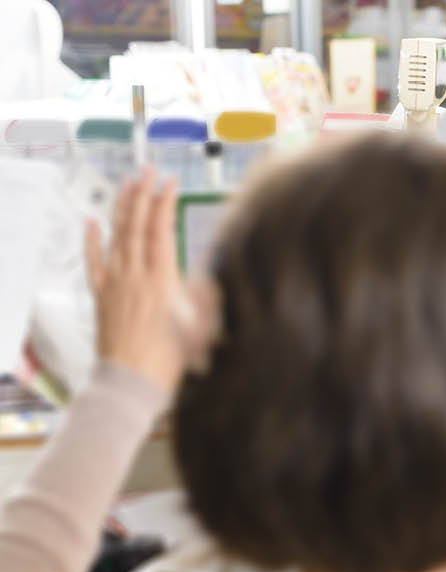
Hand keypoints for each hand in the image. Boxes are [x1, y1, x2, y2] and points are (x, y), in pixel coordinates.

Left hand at [84, 168, 186, 393]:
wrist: (132, 383)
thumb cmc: (171, 362)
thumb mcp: (201, 326)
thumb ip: (206, 292)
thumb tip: (210, 263)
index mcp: (162, 282)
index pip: (161, 231)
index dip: (164, 203)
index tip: (169, 182)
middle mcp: (135, 277)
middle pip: (136, 226)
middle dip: (142, 194)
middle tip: (147, 170)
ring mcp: (116, 285)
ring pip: (116, 237)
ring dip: (121, 207)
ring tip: (127, 183)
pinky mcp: (102, 297)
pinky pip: (94, 262)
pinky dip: (92, 239)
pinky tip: (93, 221)